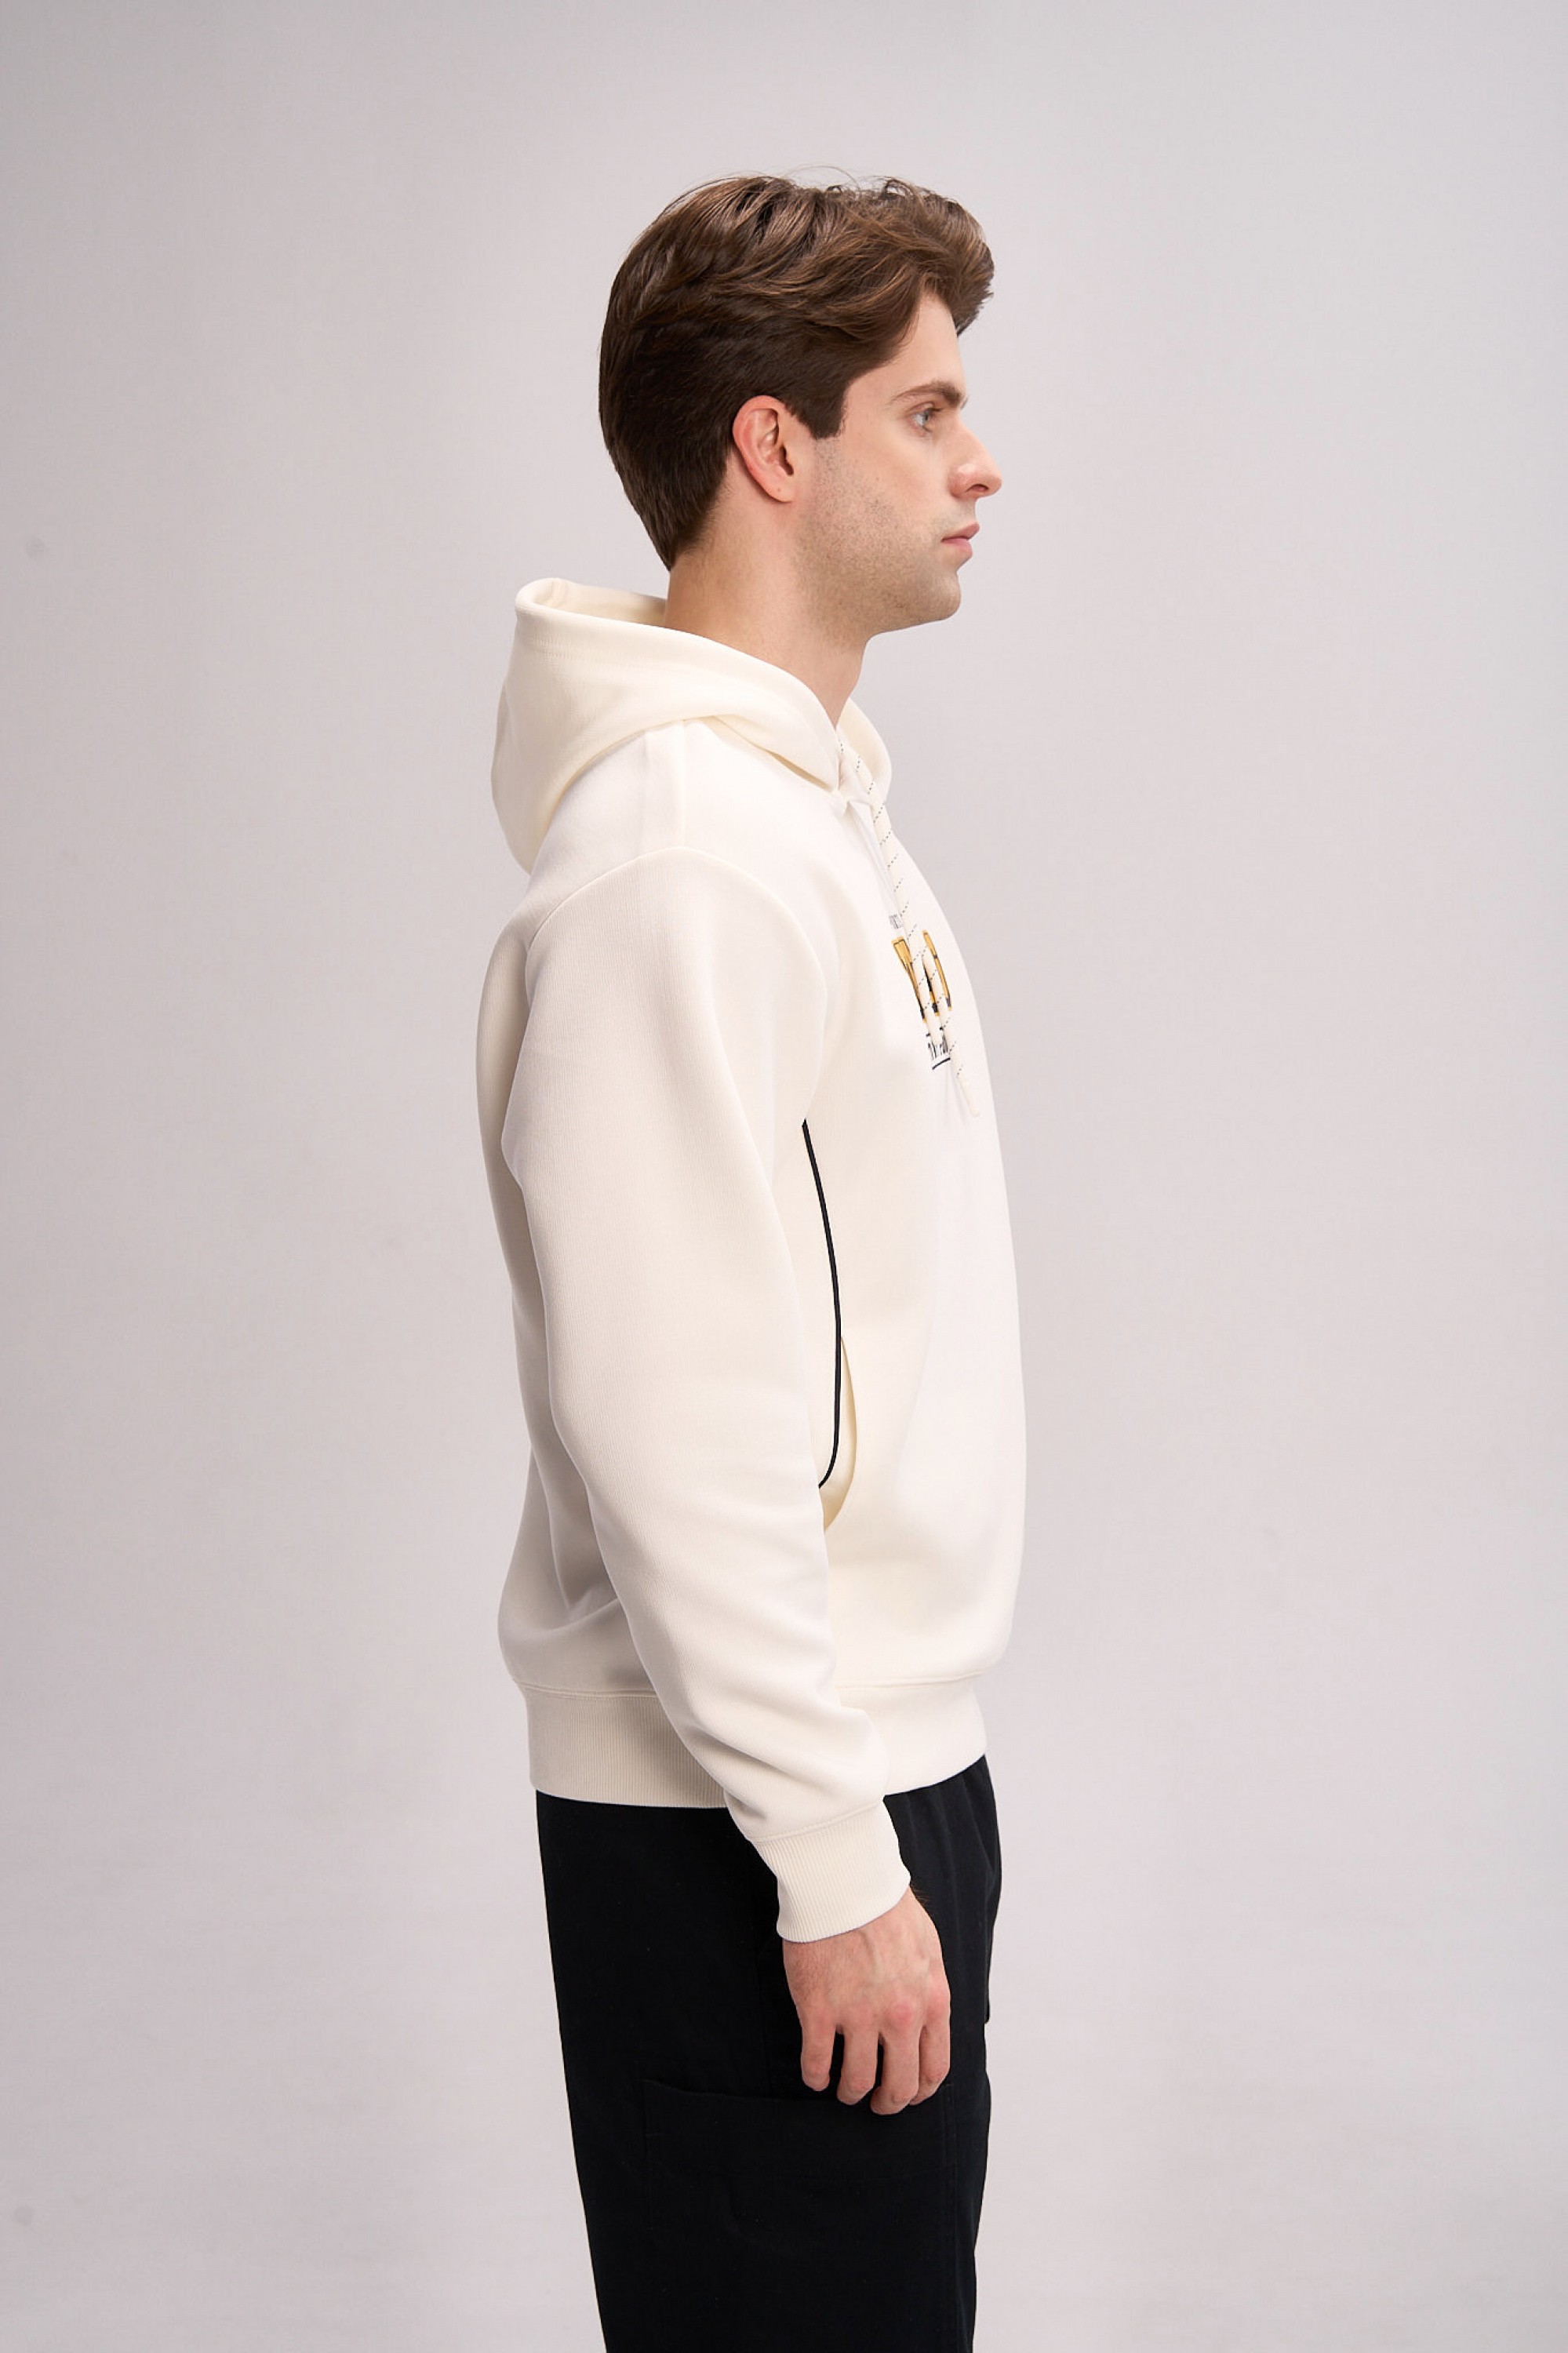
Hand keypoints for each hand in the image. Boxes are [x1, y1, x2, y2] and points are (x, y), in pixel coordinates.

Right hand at [781, 1886, 950, 2115]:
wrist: (846, 1879)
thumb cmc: (886, 1907)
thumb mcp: (928, 1949)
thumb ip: (930, 1989)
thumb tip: (929, 2020)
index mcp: (931, 2001)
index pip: (934, 2068)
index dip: (920, 2090)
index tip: (906, 2092)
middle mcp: (901, 2017)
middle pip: (900, 2086)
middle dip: (888, 2102)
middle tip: (876, 2101)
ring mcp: (859, 2017)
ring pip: (857, 2082)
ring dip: (850, 2092)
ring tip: (843, 2088)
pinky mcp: (820, 2011)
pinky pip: (816, 2065)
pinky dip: (816, 2078)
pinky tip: (815, 2074)